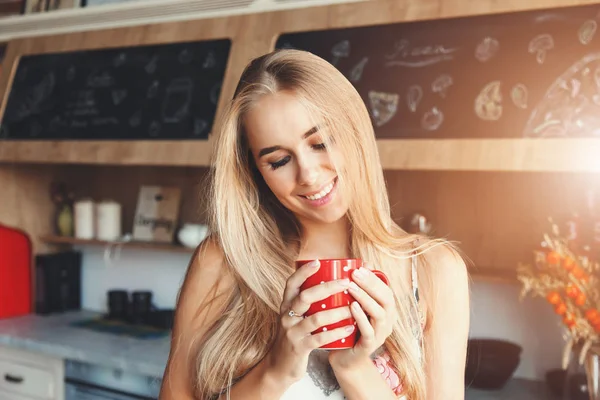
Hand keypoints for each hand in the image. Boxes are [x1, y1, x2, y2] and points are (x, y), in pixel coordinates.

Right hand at [265, 260, 355, 383]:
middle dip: (327, 288)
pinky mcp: (299, 348)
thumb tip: (330, 281)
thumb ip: (307, 302)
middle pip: (305, 297)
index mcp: (286, 305)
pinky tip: (350, 328)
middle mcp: (286, 316)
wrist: (280, 366)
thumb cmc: (294, 336)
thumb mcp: (294, 316)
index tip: (318, 262)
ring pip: (315, 318)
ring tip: (352, 308)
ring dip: (336, 312)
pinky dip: (337, 333)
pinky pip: (320, 338)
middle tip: (346, 283)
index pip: (291, 283)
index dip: (303, 272)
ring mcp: (292, 332)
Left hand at [329, 265, 397, 369]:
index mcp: (386, 311)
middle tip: (355, 274)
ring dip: (365, 298)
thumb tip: (362, 263)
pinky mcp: (369, 346)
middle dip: (371, 285)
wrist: (344, 356)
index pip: (386, 290)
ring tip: (350, 287)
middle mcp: (388, 322)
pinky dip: (361, 318)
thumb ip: (360, 287)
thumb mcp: (356, 305)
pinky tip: (352, 307)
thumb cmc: (350, 326)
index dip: (374, 278)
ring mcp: (380, 335)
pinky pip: (369, 331)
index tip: (360, 268)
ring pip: (379, 314)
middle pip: (387, 300)